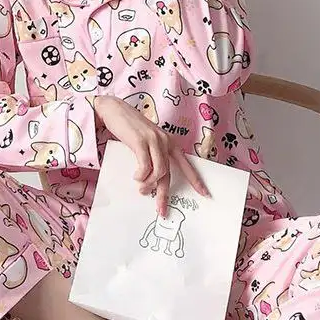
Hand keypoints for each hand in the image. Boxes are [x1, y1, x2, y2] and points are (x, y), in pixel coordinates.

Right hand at [94, 95, 208, 215]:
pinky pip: (145, 167)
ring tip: (141, 189)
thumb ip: (152, 156)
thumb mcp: (146, 141)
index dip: (195, 180)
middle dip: (165, 195)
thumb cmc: (129, 127)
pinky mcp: (141, 142)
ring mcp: (153, 140)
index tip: (204, 194)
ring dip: (148, 185)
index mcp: (168, 142)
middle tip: (161, 210)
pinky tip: (136, 177)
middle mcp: (164, 141)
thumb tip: (153, 180)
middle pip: (169, 173)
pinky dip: (140, 176)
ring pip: (159, 172)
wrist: (114, 109)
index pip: (186, 164)